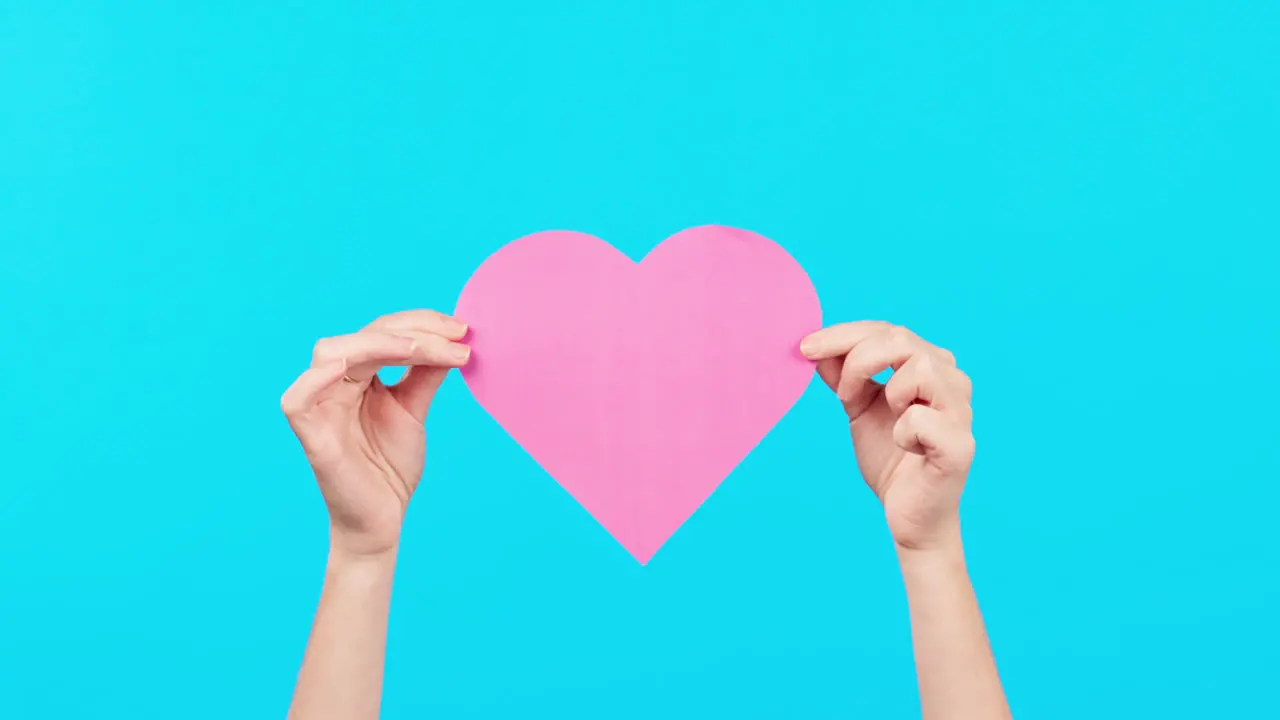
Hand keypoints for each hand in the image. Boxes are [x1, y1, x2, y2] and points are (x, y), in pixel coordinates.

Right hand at [281, 309, 470, 555]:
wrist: (383, 519)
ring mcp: (319, 406)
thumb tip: (452, 340)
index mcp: (358, 374)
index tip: (462, 329)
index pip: (384, 331)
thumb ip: (425, 374)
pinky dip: (318, 377)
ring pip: (331, 351)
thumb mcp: (413, 410)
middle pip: (363, 334)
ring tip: (420, 349)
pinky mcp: (309, 434)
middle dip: (412, 329)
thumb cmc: (390, 466)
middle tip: (456, 336)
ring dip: (378, 343)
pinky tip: (351, 365)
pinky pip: (297, 398)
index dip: (422, 323)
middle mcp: (334, 382)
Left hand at [801, 322, 974, 549]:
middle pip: (901, 339)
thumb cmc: (890, 459)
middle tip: (842, 395)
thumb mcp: (858, 408)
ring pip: (918, 368)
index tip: (805, 348)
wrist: (909, 515)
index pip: (887, 331)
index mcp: (930, 366)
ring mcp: (960, 411)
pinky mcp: (960, 445)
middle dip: (857, 360)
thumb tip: (815, 347)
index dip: (843, 335)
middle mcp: (952, 380)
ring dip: (886, 393)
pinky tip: (908, 448)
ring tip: (886, 418)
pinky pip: (920, 418)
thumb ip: (842, 376)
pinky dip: (902, 433)